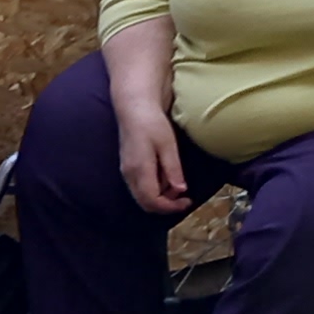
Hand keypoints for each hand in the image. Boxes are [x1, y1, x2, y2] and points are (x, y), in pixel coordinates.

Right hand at [117, 99, 191, 214]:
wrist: (134, 107)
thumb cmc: (152, 123)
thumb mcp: (168, 145)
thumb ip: (172, 169)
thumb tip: (180, 190)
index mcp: (139, 170)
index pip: (152, 201)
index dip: (171, 207)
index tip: (188, 200)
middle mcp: (129, 174)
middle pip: (145, 203)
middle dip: (166, 204)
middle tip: (184, 195)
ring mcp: (126, 171)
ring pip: (142, 196)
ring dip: (161, 197)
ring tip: (177, 183)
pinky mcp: (127, 166)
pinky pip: (140, 187)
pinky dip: (154, 189)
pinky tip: (165, 176)